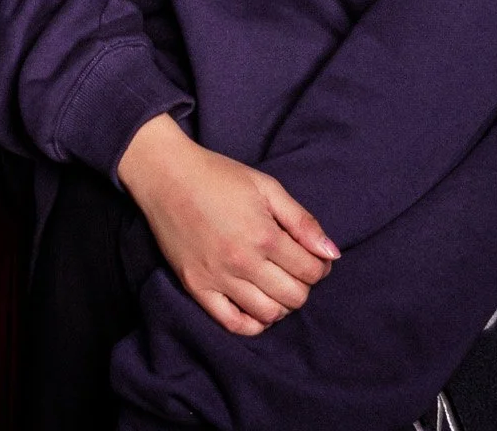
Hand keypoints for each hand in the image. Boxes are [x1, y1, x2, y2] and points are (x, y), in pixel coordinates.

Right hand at [118, 114, 340, 336]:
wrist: (165, 174)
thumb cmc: (218, 176)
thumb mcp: (266, 187)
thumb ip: (302, 221)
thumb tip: (332, 254)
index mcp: (264, 235)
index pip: (311, 271)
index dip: (319, 265)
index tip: (309, 255)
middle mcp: (243, 262)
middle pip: (294, 297)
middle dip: (302, 285)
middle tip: (291, 268)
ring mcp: (218, 277)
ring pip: (269, 313)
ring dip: (280, 304)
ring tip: (273, 284)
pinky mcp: (196, 286)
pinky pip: (232, 323)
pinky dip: (252, 323)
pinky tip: (255, 306)